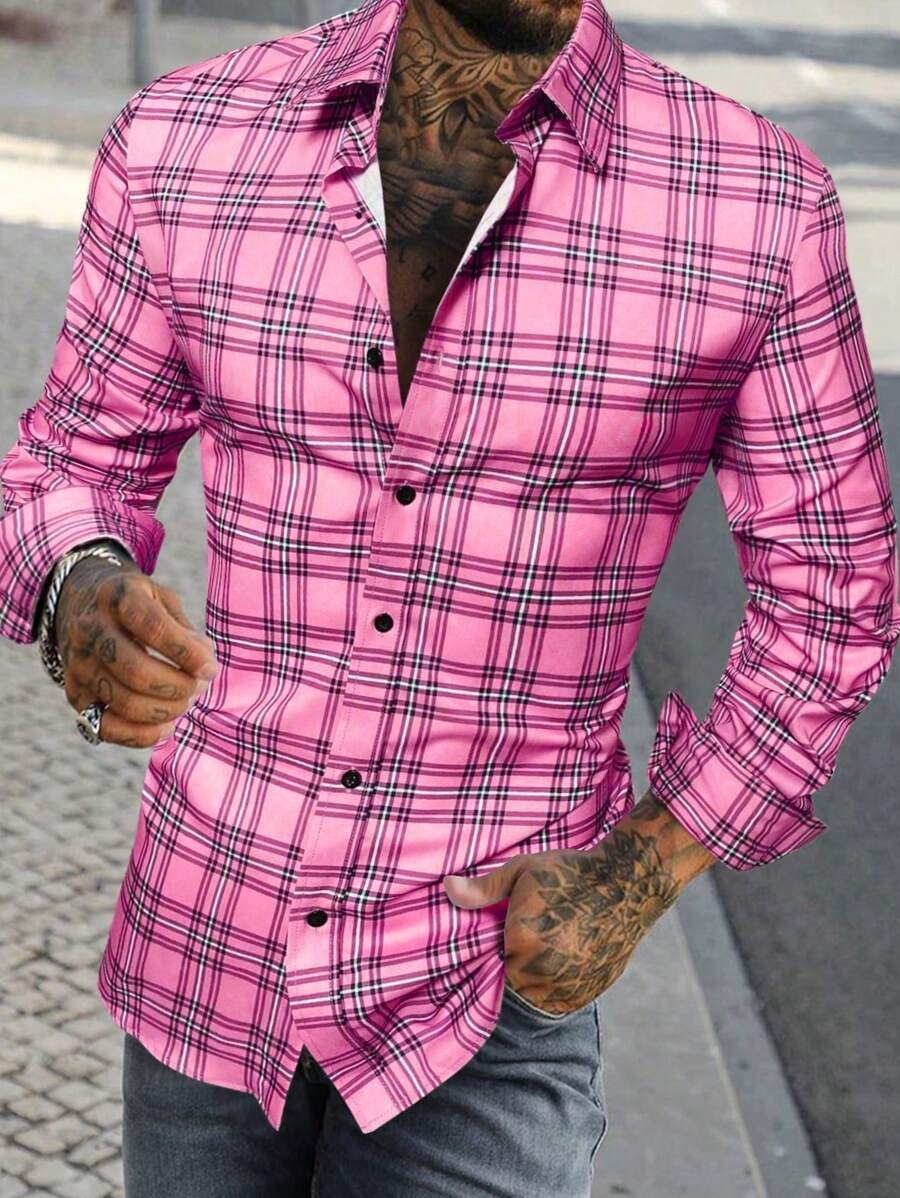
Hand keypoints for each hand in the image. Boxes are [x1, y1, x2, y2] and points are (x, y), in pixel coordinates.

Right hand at [55, 554, 218, 747]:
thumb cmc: (133, 603)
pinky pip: (104, 727)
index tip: (210, 668)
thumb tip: (204, 664)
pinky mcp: (73, 693)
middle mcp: (90, 629)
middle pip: (136, 671)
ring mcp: (78, 663)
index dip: (187, 653)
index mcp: (117, 597)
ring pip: (123, 701)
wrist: (77, 602)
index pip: (153, 628)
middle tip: (199, 687)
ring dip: (165, 710)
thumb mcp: (160, 597)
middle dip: (178, 686)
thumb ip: (184, 629)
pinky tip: (166, 728)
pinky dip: (139, 735)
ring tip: (186, 701)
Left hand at [443, 788, 716, 1014]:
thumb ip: (484, 888)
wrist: (629, 882)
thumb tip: (446, 888)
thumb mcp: (523, 871)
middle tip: (531, 938)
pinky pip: (564, 998)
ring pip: (540, 996)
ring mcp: (572, 987)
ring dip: (538, 979)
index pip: (491, 966)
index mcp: (523, 944)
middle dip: (515, 966)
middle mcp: (547, 973)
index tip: (503, 939)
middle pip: (514, 984)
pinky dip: (562, 984)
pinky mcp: (593, 992)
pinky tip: (569, 954)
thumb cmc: (571, 872)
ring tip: (551, 946)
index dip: (496, 953)